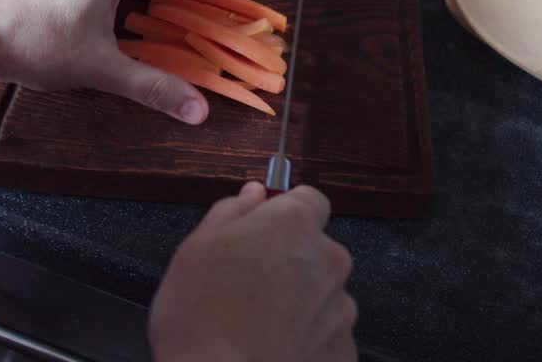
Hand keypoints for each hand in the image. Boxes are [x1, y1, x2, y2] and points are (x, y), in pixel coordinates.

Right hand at [148, 183, 357, 361]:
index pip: (309, 200)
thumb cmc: (200, 316)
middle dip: (291, 260)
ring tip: (259, 324)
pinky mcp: (343, 351)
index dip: (284, 214)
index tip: (263, 230)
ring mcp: (341, 308)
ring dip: (301, 302)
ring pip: (323, 293)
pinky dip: (307, 340)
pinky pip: (327, 335)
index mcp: (294, 225)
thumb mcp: (197, 247)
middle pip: (317, 249)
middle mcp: (328, 260)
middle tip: (250, 284)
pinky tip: (274, 348)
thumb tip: (253, 194)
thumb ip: (232, 211)